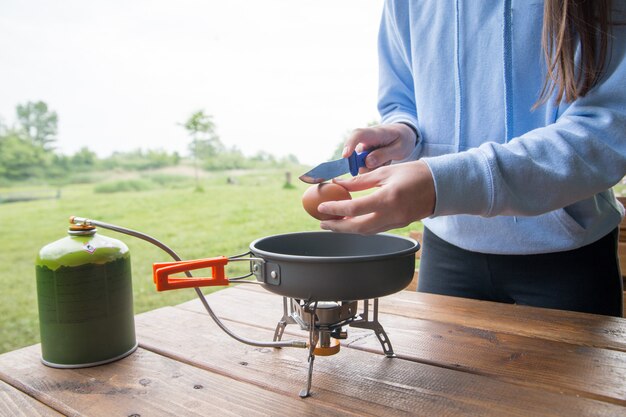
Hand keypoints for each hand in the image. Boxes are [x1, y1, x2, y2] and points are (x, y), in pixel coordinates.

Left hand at [318, 160, 434, 233]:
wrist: (442, 185)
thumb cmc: (414, 174)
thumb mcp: (385, 172)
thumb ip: (360, 181)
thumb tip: (339, 184)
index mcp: (387, 198)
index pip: (355, 208)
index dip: (335, 209)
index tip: (322, 207)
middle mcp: (392, 215)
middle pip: (358, 227)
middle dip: (337, 227)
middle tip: (323, 223)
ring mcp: (396, 222)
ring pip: (366, 231)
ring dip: (348, 229)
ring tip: (333, 223)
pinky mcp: (399, 225)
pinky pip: (376, 229)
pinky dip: (361, 227)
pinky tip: (352, 221)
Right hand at [343, 123, 416, 171]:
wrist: (404, 134)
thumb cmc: (402, 139)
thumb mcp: (399, 148)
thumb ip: (384, 155)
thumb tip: (367, 162)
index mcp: (375, 133)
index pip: (358, 135)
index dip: (349, 144)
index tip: (345, 156)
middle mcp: (365, 140)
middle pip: (355, 154)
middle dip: (365, 165)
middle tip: (382, 164)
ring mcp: (364, 148)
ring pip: (361, 163)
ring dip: (373, 167)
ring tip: (387, 160)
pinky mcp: (364, 155)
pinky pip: (365, 166)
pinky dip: (375, 168)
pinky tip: (384, 161)